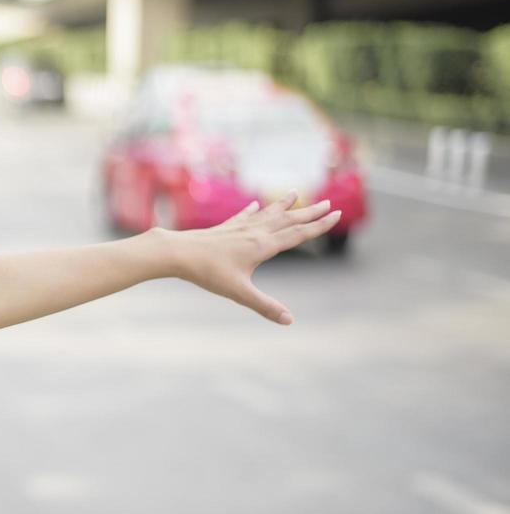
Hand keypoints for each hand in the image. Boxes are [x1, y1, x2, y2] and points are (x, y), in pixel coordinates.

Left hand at [155, 190, 341, 324]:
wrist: (176, 253)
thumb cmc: (207, 272)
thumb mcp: (238, 292)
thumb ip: (264, 306)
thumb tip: (289, 321)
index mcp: (262, 246)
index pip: (297, 234)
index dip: (318, 226)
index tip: (336, 214)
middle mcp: (253, 233)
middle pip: (287, 220)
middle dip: (308, 213)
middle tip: (327, 202)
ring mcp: (238, 228)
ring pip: (267, 214)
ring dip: (283, 205)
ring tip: (295, 192)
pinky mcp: (223, 229)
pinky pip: (243, 216)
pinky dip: (252, 211)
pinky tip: (255, 205)